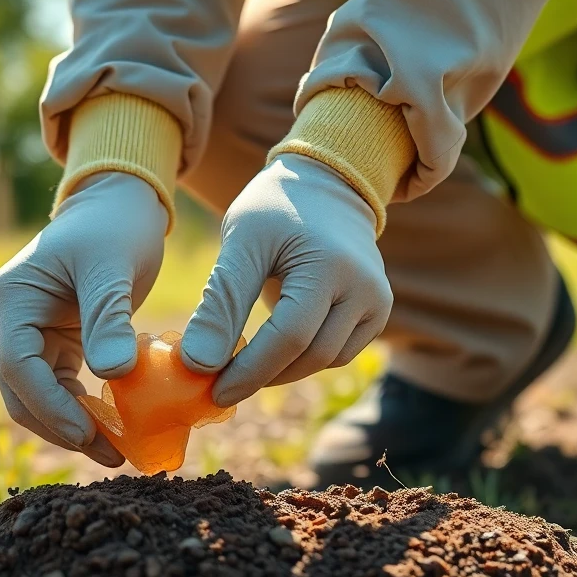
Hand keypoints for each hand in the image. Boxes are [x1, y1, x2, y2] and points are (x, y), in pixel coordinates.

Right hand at [0, 172, 166, 464]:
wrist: (121, 204)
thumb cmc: (116, 226)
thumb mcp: (114, 267)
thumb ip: (109, 317)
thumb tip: (114, 374)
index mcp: (9, 298)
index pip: (18, 366)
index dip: (50, 406)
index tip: (87, 436)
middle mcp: (7, 321)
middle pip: (22, 392)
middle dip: (63, 428)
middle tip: (112, 456)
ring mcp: (27, 335)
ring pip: (39, 398)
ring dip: (75, 426)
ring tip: (120, 452)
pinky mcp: (53, 344)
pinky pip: (62, 389)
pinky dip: (86, 410)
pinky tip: (119, 428)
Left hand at [182, 153, 392, 405]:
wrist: (326, 186)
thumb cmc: (275, 209)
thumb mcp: (241, 243)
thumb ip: (221, 303)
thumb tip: (198, 364)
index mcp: (330, 264)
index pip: (290, 336)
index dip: (250, 370)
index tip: (211, 391)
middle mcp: (365, 287)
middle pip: (311, 355)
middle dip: (262, 376)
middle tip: (219, 384)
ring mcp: (378, 302)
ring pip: (325, 360)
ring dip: (281, 371)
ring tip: (241, 366)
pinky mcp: (378, 313)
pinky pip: (337, 353)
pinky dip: (303, 359)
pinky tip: (273, 351)